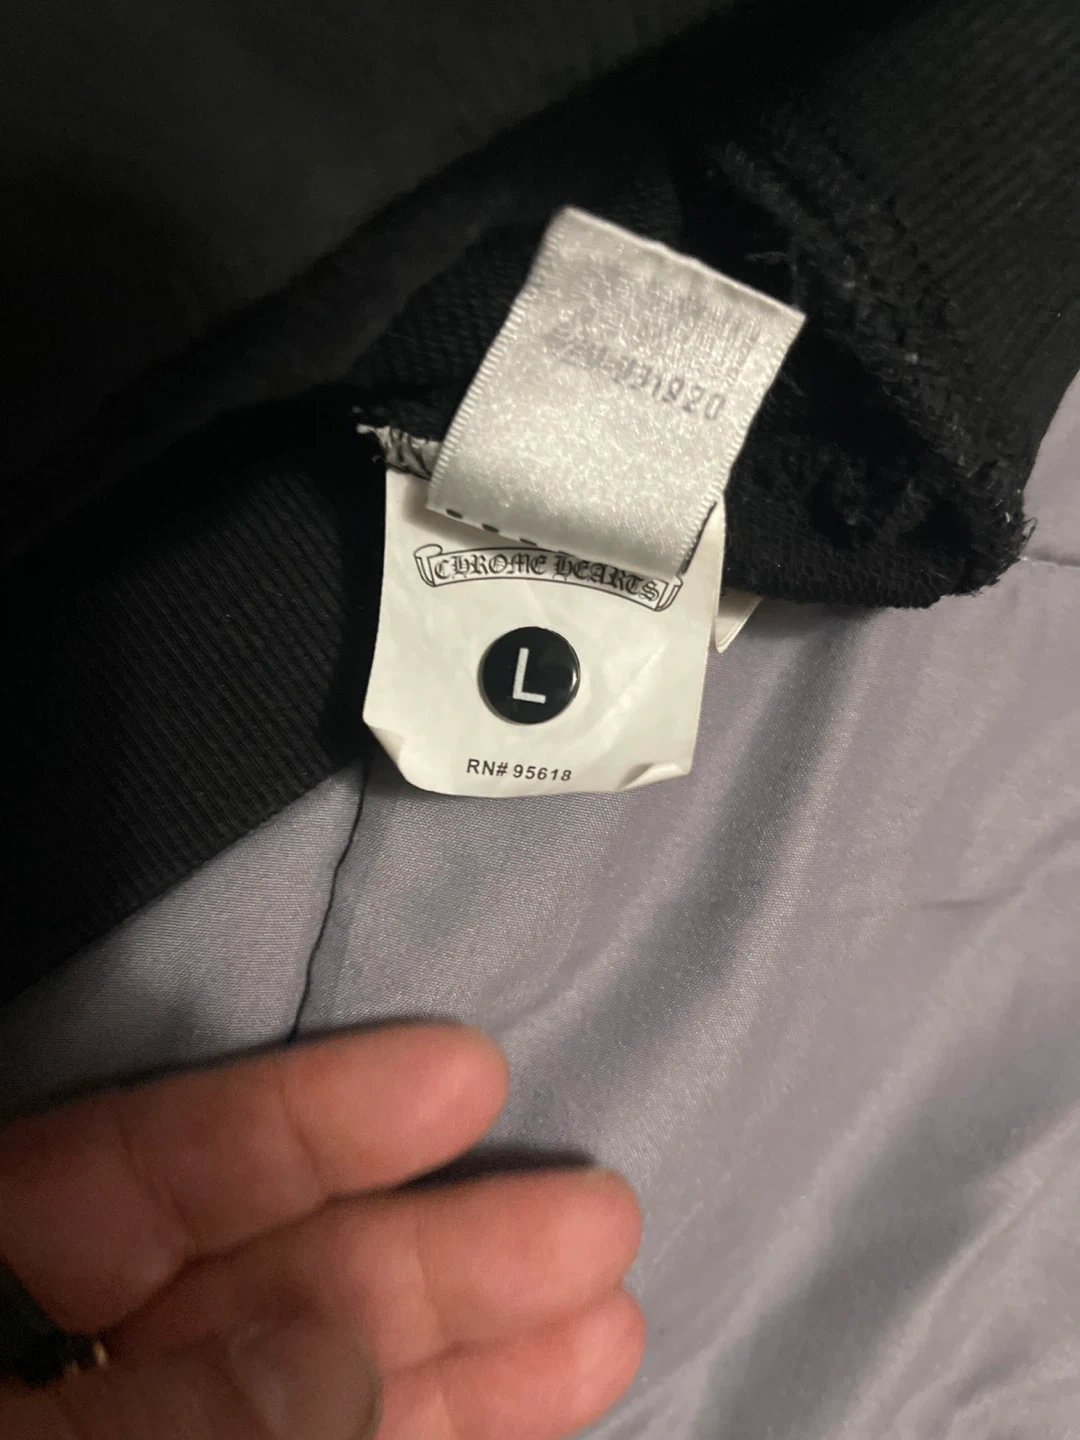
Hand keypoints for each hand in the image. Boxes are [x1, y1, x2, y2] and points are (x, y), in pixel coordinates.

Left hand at [0, 1024, 643, 1437]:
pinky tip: (521, 1404)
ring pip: (310, 1381)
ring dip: (464, 1355)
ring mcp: (124, 1428)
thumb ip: (150, 1414)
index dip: (312, 1112)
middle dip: (438, 1250)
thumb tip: (333, 1357)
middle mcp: (63, 1349)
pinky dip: (421, 1439)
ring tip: (608, 1312)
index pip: (154, 1160)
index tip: (464, 1076)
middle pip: (269, 1272)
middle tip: (596, 1215)